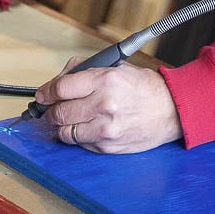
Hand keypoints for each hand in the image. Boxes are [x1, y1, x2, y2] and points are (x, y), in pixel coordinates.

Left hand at [36, 57, 181, 153]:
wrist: (172, 110)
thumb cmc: (144, 87)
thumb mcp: (116, 67)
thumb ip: (84, 70)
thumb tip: (57, 82)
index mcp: (105, 80)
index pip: (61, 88)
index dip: (46, 92)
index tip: (42, 95)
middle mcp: (104, 105)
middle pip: (59, 113)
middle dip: (50, 111)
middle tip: (50, 109)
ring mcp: (106, 129)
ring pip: (65, 132)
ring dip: (61, 126)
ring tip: (66, 120)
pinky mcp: (108, 146)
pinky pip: (80, 144)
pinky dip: (78, 137)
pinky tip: (85, 128)